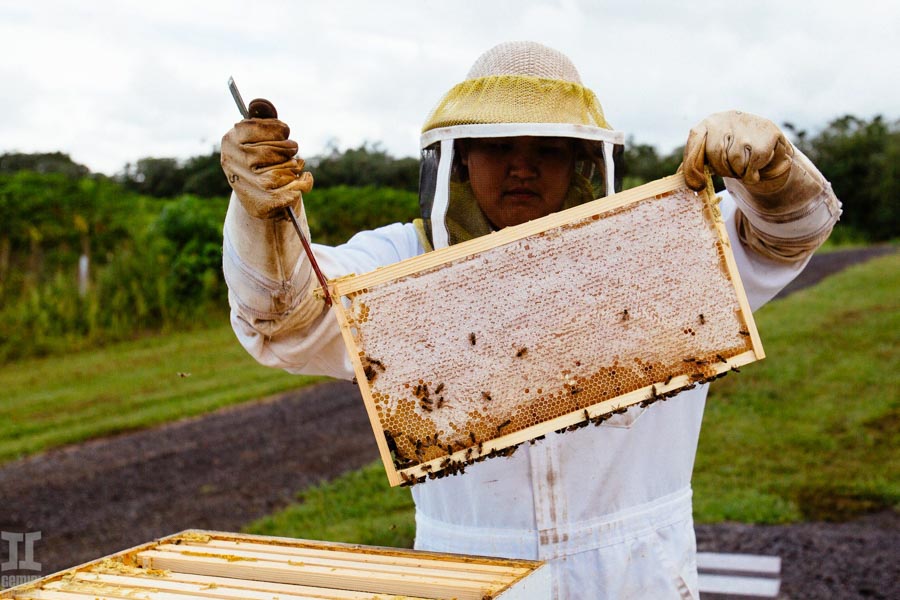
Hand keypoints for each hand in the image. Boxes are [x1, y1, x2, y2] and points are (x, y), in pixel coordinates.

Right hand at [220, 103, 312, 218]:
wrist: (256, 194)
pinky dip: (303, 184)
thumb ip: (264, 117)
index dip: (279, 129)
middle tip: (292, 151)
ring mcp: (246, 185)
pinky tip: (302, 181)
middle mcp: (234, 162)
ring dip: (295, 168)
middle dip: (290, 149)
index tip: (284, 132)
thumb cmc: (261, 157)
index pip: (261, 127)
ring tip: (293, 167)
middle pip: (277, 149)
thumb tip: (259, 103)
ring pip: (284, 171)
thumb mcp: (260, 135)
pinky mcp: (260, 205)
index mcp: (231, 140)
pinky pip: (292, 191)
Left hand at [682, 111, 796, 210]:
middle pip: (716, 153)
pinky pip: (753, 164)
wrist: (769, 146)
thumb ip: (696, 161)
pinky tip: (756, 167)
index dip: (693, 164)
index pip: (695, 139)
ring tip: (744, 165)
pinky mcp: (768, 133)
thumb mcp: (713, 152)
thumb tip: (678, 177)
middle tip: (730, 170)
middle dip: (722, 169)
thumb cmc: (733, 152)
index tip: (697, 185)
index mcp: (709, 123)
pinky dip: (752, 174)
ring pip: (736, 160)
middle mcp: (727, 119)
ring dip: (739, 172)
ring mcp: (748, 124)